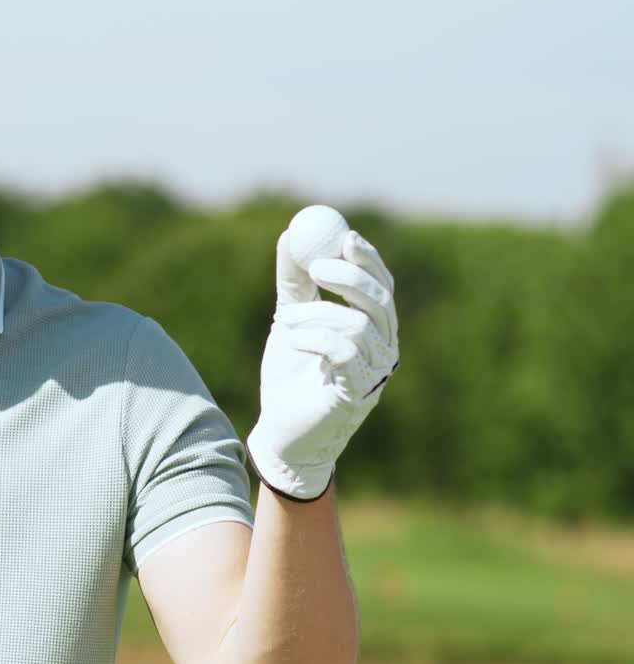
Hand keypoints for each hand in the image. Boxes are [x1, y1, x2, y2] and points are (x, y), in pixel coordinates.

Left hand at [246, 208, 399, 500]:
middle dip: (351, 278)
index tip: (345, 237)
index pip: (382, 286)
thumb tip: (291, 234)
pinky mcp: (359, 394)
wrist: (279, 429)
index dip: (369, 260)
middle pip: (381, 301)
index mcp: (372, 328)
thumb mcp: (290, 319)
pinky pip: (345, 354)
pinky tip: (295, 339)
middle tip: (318, 266)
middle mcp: (383, 349)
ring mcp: (376, 374)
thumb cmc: (290, 375)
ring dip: (317, 314)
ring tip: (285, 321)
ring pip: (358, 325)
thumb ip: (294, 281)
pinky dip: (317, 339)